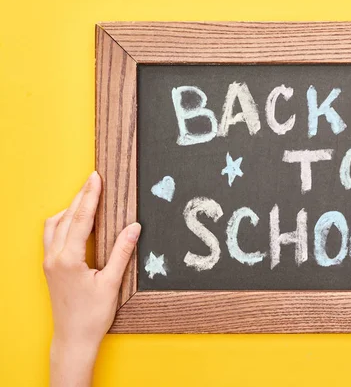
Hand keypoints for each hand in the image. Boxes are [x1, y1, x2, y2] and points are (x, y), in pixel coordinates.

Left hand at [43, 171, 140, 386]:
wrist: (73, 338)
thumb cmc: (92, 315)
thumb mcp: (112, 282)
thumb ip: (122, 251)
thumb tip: (134, 227)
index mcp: (69, 259)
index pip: (81, 219)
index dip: (90, 197)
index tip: (96, 179)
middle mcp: (54, 257)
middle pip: (66, 217)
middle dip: (80, 197)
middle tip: (93, 181)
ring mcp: (49, 262)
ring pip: (54, 225)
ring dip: (70, 209)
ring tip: (85, 198)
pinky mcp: (50, 268)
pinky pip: (51, 236)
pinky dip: (62, 222)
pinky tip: (74, 222)